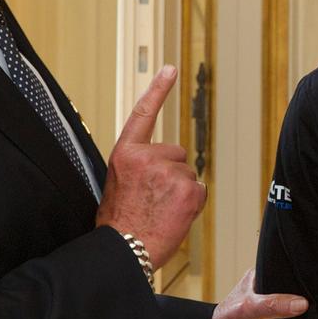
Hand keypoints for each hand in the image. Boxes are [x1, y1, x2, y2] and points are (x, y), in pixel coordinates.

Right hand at [95, 66, 204, 267]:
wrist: (124, 249)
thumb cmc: (120, 223)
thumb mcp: (118, 184)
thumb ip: (139, 167)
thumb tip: (160, 168)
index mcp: (125, 154)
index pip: (143, 115)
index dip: (158, 90)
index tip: (170, 68)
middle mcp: (147, 157)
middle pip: (177, 153)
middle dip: (172, 172)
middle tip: (154, 198)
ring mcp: (169, 172)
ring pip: (188, 174)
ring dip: (181, 190)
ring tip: (160, 209)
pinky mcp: (188, 188)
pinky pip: (199, 190)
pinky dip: (191, 204)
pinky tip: (173, 215)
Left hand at [208, 268, 306, 318]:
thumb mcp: (247, 309)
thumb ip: (273, 305)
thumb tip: (302, 304)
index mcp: (259, 281)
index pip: (284, 272)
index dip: (299, 275)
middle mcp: (269, 297)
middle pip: (294, 294)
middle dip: (305, 297)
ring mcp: (274, 316)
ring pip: (297, 313)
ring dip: (305, 317)